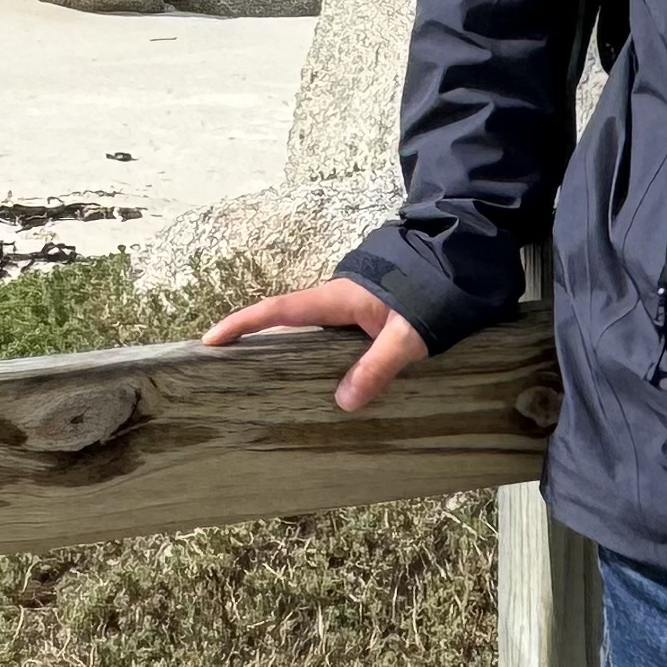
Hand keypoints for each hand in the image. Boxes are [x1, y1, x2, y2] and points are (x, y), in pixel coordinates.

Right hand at [201, 278, 428, 410]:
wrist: (456, 264)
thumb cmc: (430, 297)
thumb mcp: (406, 337)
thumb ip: (376, 367)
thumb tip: (342, 402)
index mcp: (336, 299)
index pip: (278, 310)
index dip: (243, 323)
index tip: (209, 339)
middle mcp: (334, 298)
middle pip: (281, 317)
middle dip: (248, 332)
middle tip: (218, 358)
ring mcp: (346, 305)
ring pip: (304, 326)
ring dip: (277, 341)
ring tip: (253, 370)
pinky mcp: (360, 313)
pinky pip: (323, 332)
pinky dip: (306, 347)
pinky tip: (309, 372)